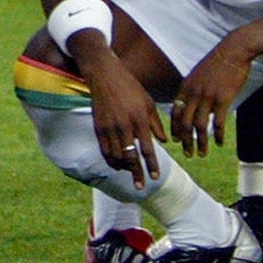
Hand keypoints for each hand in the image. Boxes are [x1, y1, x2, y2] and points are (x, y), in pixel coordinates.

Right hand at [84, 53, 166, 186]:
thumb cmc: (130, 88)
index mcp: (139, 119)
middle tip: (140, 186)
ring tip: (129, 173)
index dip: (151, 165)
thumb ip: (156, 124)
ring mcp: (109, 127)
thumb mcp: (148, 103)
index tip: (155, 178)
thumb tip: (164, 142)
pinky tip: (116, 164)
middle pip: (130, 157)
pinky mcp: (98, 126)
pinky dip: (110, 159)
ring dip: (123, 168)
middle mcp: (124, 125)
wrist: (104, 75)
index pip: (147, 149)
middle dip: (136, 173)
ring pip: (116, 155)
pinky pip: (104, 149)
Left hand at [172, 38, 252, 156]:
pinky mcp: (223, 99)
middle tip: (188, 154)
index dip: (175, 129)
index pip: (175, 113)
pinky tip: (220, 143)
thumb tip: (192, 104)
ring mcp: (207, 97)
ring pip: (199, 126)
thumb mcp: (198, 75)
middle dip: (184, 141)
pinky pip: (218, 123)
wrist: (233, 50)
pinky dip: (217, 135)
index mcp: (185, 87)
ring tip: (202, 153)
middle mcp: (193, 94)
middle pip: (184, 123)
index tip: (176, 140)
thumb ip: (193, 90)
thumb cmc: (217, 63)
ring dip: (200, 143)